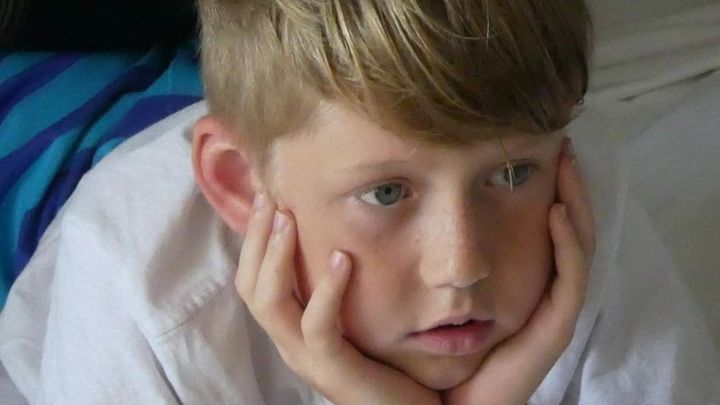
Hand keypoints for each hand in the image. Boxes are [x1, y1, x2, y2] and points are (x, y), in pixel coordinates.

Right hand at [235, 194, 441, 404]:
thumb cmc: (388, 362)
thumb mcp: (357, 316)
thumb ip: (342, 286)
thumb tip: (344, 233)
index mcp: (291, 329)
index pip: (253, 280)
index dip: (252, 239)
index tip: (265, 195)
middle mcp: (289, 343)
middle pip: (250, 288)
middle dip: (255, 239)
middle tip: (269, 197)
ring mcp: (307, 359)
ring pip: (270, 305)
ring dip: (276, 257)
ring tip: (288, 219)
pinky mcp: (333, 370)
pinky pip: (318, 327)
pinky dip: (327, 290)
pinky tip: (343, 258)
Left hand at [442, 136, 595, 404]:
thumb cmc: (426, 351)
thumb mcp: (418, 292)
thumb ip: (416, 258)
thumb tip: (390, 204)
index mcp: (515, 282)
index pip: (540, 225)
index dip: (543, 186)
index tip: (530, 144)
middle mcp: (538, 291)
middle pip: (567, 229)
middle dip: (569, 185)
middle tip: (561, 142)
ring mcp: (548, 310)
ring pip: (577, 247)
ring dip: (578, 203)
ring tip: (568, 163)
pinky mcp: (550, 330)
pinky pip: (570, 283)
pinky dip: (571, 246)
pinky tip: (558, 212)